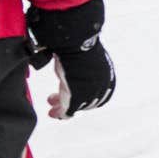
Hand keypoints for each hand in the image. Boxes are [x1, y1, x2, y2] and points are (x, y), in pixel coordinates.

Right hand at [29, 0, 113, 116]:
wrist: (76, 44)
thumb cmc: (79, 44)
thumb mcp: (82, 54)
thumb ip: (80, 61)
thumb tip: (74, 52)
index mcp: (107, 77)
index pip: (98, 92)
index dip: (86, 95)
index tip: (72, 93)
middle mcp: (100, 87)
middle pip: (87, 100)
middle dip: (72, 101)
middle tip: (59, 99)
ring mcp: (89, 94)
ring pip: (76, 106)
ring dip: (63, 107)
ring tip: (52, 106)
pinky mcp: (76, 100)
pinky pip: (67, 111)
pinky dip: (60, 113)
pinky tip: (53, 113)